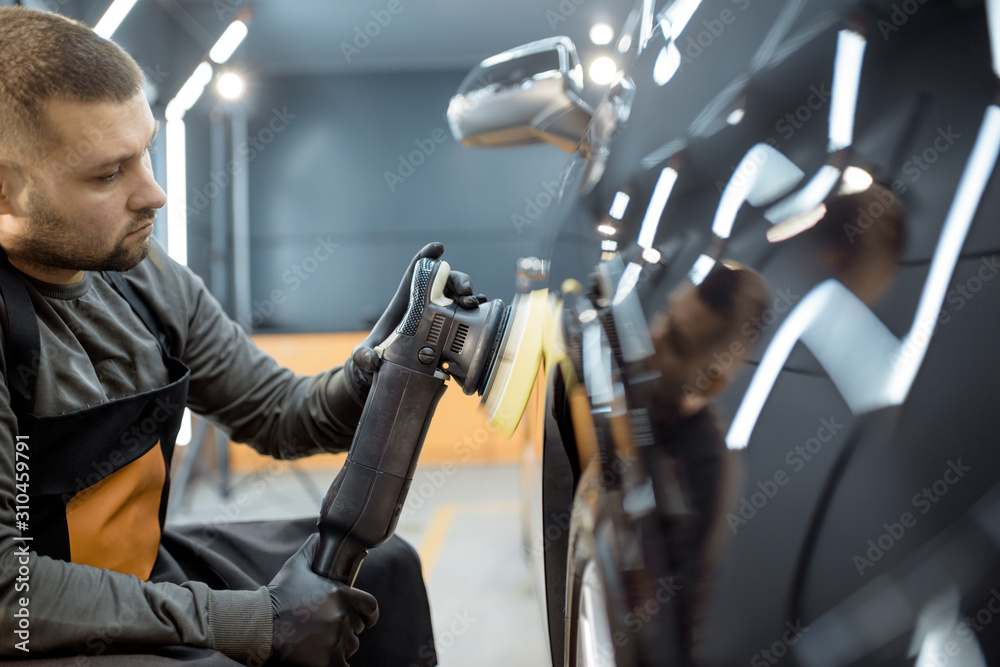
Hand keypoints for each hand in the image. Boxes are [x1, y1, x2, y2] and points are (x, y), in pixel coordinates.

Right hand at [268, 534, 378, 666]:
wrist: (258, 626)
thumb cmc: (277, 596)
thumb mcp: (295, 566)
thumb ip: (312, 550)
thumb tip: (320, 536)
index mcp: (341, 594)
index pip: (370, 607)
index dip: (368, 614)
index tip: (365, 619)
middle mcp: (342, 616)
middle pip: (357, 629)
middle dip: (346, 629)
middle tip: (325, 629)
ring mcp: (336, 640)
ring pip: (349, 647)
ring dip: (338, 646)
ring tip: (317, 642)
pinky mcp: (328, 662)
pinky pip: (343, 666)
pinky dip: (334, 663)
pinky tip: (322, 659)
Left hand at [346, 243, 484, 396]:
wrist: (391, 367)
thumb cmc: (377, 352)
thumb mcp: (364, 353)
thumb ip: (362, 355)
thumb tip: (372, 360)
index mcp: (406, 299)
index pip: (416, 271)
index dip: (427, 257)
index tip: (438, 248)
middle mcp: (427, 303)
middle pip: (445, 280)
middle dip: (459, 280)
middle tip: (464, 292)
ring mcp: (441, 314)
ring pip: (460, 295)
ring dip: (470, 295)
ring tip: (473, 303)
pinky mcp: (451, 329)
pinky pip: (468, 315)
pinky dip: (478, 312)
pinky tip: (482, 315)